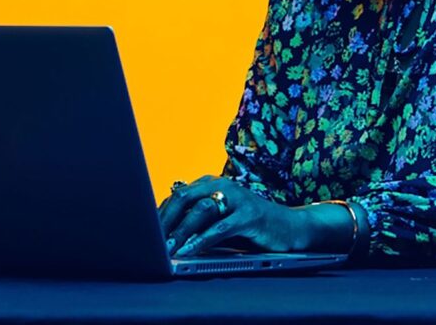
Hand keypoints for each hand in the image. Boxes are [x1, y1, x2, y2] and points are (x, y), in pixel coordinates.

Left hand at [157, 175, 308, 256]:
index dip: (161, 214)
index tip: (147, 232)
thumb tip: (165, 233)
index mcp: (212, 183)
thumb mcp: (220, 218)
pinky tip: (191, 250)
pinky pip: (221, 228)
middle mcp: (223, 185)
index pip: (178, 195)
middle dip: (166, 220)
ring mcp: (238, 199)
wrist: (288, 227)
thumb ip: (198, 220)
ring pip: (201, 212)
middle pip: (185, 198)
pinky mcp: (250, 215)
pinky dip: (203, 240)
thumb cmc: (249, 224)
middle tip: (153, 240)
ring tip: (168, 248)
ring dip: (181, 231)